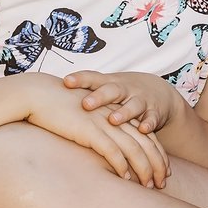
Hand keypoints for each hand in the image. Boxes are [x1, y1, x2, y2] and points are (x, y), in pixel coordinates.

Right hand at [22, 75, 169, 187]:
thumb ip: (100, 130)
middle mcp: (115, 117)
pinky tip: (126, 179)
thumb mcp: (88, 118)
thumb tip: (107, 150)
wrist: (40, 94)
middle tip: (163, 182)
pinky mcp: (89, 130)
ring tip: (149, 186)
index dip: (157, 153)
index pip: (146, 135)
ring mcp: (104, 123)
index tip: (164, 170)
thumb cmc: (61, 108)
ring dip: (144, 169)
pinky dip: (122, 166)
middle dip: (157, 164)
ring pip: (133, 149)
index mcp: (116, 113)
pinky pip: (111, 151)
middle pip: (146, 143)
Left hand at [63, 69, 180, 134]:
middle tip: (86, 104)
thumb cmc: (122, 92)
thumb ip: (82, 92)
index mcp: (109, 83)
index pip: (92, 79)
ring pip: (132, 105)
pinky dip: (148, 123)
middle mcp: (125, 89)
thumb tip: (48, 97)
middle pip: (112, 90)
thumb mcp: (104, 88)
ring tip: (112, 120)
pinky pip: (152, 118)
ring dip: (123, 112)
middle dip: (99, 97)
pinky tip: (143, 129)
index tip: (66, 82)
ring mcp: (141, 100)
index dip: (80, 79)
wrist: (158, 92)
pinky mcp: (155, 112)